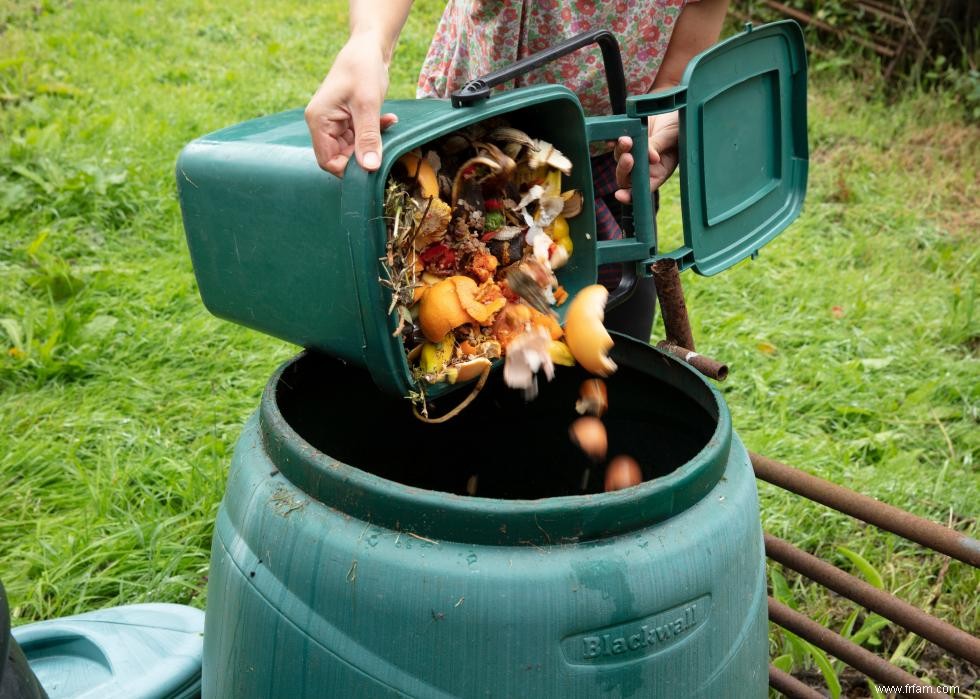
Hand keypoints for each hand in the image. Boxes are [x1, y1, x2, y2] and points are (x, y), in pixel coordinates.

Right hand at [305, 36, 398, 176]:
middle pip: (340, 156)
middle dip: (364, 154)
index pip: (327, 161)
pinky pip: (360, 136)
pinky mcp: (348, 118)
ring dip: (372, 142)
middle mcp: (322, 123)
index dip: (348, 169)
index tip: (371, 165)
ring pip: (353, 148)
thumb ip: (368, 137)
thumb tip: (370, 168)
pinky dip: (376, 132)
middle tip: (385, 147)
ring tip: (387, 124)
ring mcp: (335, 121)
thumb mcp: (367, 105)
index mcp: (319, 120)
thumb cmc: (363, 69)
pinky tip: (389, 119)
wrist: (369, 46)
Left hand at [612, 111, 679, 203]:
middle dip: (624, 169)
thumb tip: (650, 157)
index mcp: (659, 172)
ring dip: (620, 151)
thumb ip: (659, 146)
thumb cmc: (680, 127)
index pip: (642, 189)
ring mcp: (635, 152)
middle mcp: (644, 166)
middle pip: (626, 176)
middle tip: (629, 157)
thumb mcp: (673, 137)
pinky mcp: (628, 138)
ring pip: (619, 158)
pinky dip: (612, 141)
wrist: (674, 109)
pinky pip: (615, 143)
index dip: (630, 195)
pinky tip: (612, 138)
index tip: (620, 195)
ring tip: (626, 140)